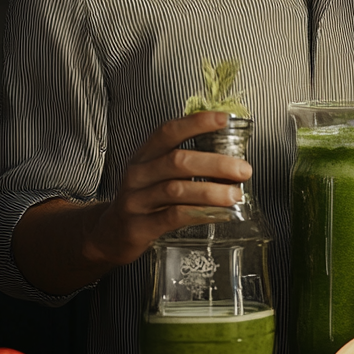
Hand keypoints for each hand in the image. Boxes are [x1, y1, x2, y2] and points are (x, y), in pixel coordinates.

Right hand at [83, 111, 251, 267]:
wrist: (110, 234)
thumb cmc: (143, 200)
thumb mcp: (156, 175)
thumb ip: (185, 164)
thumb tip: (232, 158)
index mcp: (144, 156)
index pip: (168, 132)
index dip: (196, 123)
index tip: (224, 119)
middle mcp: (138, 174)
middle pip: (178, 161)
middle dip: (215, 163)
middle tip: (244, 169)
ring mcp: (137, 201)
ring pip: (176, 189)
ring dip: (211, 191)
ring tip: (236, 195)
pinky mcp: (140, 226)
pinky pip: (174, 216)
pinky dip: (201, 213)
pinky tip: (221, 214)